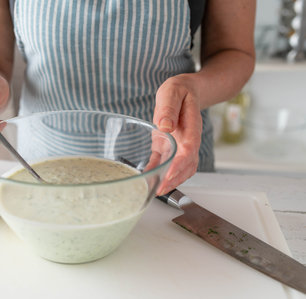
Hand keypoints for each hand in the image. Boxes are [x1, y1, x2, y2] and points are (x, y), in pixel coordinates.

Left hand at [153, 74, 201, 194]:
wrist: (185, 92)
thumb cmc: (179, 91)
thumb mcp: (171, 92)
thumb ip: (168, 108)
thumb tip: (165, 126)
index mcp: (191, 126)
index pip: (189, 148)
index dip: (180, 163)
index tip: (170, 173)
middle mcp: (188, 139)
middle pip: (187, 165)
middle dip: (175, 179)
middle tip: (159, 189)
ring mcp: (180, 146)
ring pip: (181, 169)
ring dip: (170, 181)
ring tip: (154, 190)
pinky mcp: (169, 147)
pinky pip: (166, 163)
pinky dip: (159, 173)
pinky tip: (148, 179)